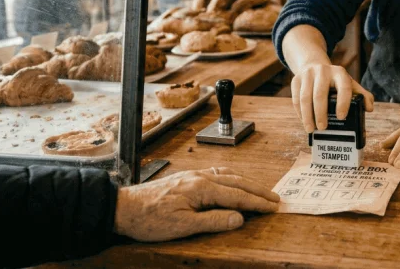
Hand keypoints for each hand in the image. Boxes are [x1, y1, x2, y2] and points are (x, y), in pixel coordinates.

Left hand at [113, 167, 280, 241]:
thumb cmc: (149, 219)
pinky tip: (233, 182)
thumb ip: (213, 221)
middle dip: (258, 190)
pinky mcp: (187, 178)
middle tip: (275, 198)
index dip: (257, 203)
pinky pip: (216, 174)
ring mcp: (193, 176)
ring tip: (260, 190)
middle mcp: (200, 178)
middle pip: (237, 182)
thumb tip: (239, 218)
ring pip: (228, 175)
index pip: (237, 196)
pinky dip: (231, 178)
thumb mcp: (182, 226)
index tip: (273, 207)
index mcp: (201, 189)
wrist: (123, 208)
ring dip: (247, 183)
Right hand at [291, 63, 373, 131]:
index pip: (343, 88)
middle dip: (321, 113)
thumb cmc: (335, 81)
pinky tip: (304, 121)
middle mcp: (323, 71)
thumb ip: (361, 95)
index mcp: (340, 73)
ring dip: (307, 116)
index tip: (341, 117)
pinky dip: (299, 112)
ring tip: (310, 129)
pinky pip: (296, 98)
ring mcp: (307, 74)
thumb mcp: (349, 84)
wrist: (314, 65)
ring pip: (305, 98)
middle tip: (323, 128)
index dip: (343, 103)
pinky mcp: (296, 80)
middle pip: (320, 94)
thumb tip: (369, 108)